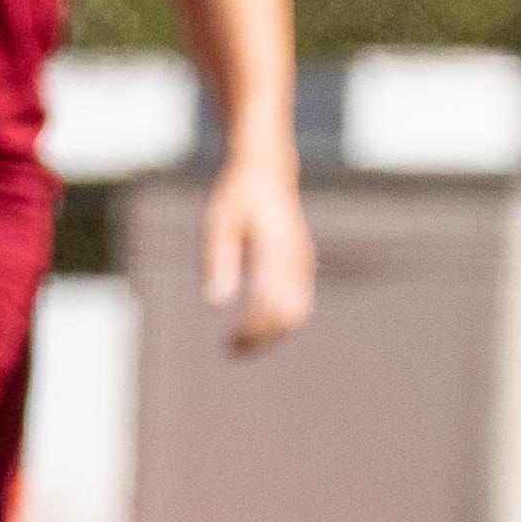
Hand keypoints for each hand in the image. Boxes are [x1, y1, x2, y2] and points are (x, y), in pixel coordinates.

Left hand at [201, 146, 316, 354]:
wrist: (267, 169)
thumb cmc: (236, 196)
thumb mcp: (218, 223)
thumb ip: (219, 261)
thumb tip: (216, 303)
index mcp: (277, 251)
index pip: (271, 306)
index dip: (252, 332)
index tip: (228, 345)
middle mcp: (297, 259)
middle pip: (288, 316)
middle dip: (262, 339)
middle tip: (230, 351)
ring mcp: (304, 262)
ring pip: (297, 313)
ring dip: (271, 334)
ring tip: (239, 346)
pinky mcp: (303, 264)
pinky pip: (299, 302)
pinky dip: (279, 321)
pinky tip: (253, 328)